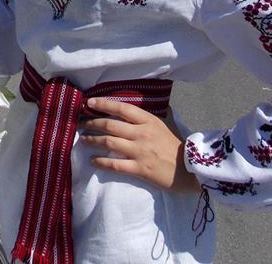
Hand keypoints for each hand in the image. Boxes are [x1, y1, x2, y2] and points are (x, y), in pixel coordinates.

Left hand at [80, 98, 201, 192]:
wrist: (191, 169)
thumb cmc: (176, 146)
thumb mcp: (166, 124)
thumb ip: (153, 115)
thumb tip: (150, 103)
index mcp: (148, 120)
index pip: (122, 108)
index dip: (104, 104)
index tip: (89, 103)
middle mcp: (142, 133)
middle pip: (111, 125)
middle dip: (92, 123)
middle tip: (81, 123)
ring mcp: (140, 151)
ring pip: (110, 143)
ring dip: (93, 140)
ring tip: (83, 139)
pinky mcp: (140, 168)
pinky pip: (115, 164)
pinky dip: (101, 162)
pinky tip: (93, 160)